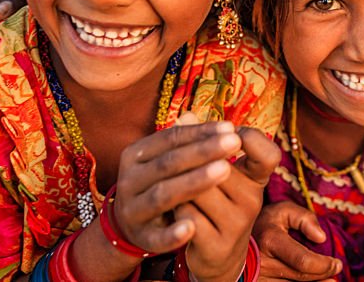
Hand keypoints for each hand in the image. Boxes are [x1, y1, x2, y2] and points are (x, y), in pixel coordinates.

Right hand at [111, 120, 242, 253]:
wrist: (134, 226)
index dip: (200, 132)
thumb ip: (193, 144)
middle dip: (204, 151)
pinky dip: (172, 234)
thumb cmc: (162, 183)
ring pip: (164, 194)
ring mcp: (132, 209)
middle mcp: (129, 180)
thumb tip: (226, 127)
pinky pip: (156, 236)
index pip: (170, 138)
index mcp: (136, 155)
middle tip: (234, 142)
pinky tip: (192, 227)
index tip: (230, 128)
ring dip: (195, 181)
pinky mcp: (140, 236)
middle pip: (169, 163)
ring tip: (226, 169)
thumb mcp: (171, 162)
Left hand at [176, 127, 281, 281]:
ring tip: (176, 191)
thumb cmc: (214, 204)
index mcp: (257, 179)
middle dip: (193, 163)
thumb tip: (186, 115)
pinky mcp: (217, 245)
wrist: (216, 256)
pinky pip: (187, 215)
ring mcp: (237, 225)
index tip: (229, 132)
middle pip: (216, 167)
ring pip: (197, 191)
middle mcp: (253, 201)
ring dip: (179, 187)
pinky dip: (175, 211)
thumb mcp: (216, 174)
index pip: (268, 154)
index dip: (251, 138)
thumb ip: (202, 143)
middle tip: (181, 163)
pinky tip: (174, 213)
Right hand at [255, 202, 340, 281]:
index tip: (337, 263)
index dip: (324, 265)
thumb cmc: (265, 223)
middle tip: (336, 270)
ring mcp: (260, 279)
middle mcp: (263, 263)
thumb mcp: (283, 211)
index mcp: (270, 240)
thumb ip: (304, 218)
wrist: (237, 238)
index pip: (303, 261)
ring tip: (330, 281)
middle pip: (301, 277)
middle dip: (323, 274)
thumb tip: (321, 237)